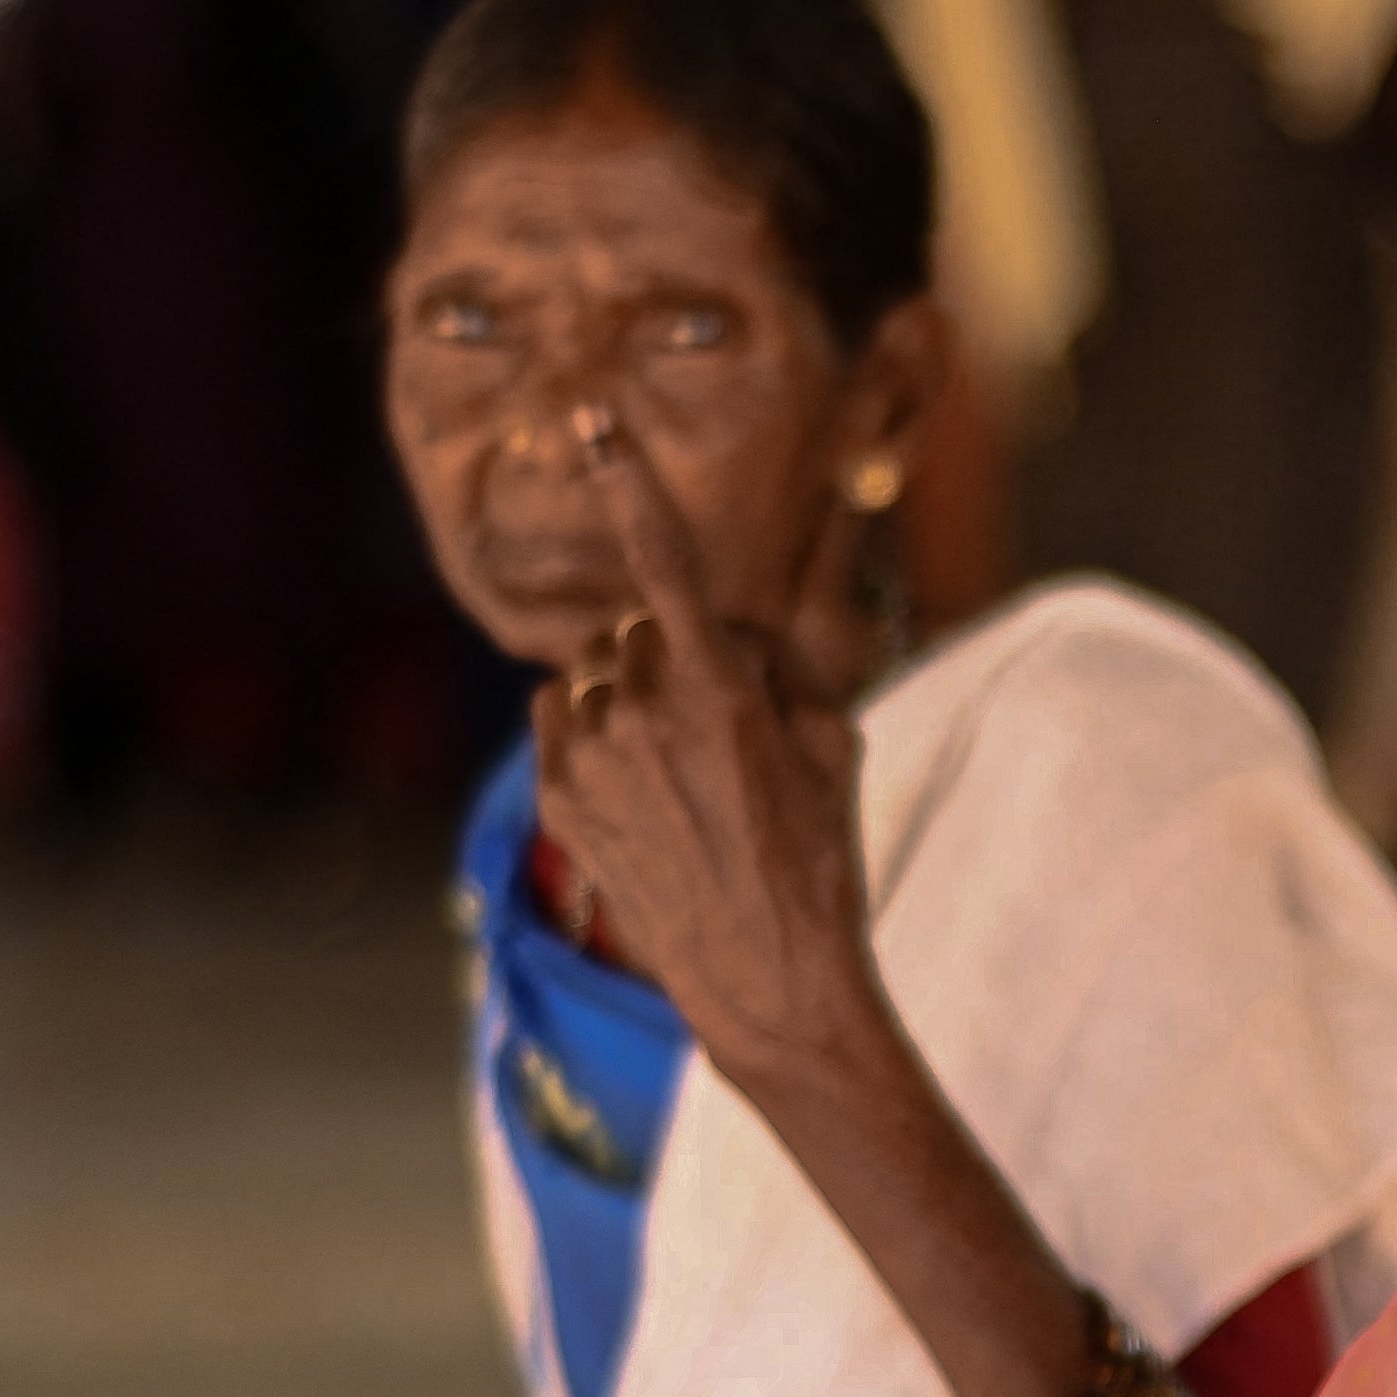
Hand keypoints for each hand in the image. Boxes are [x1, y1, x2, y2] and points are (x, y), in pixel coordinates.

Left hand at [532, 408, 881, 1081]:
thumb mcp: (835, 744)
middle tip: (724, 729)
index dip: (629, 482)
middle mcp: (644, 712)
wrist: (767, 977)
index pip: (666, 562)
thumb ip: (781, 662)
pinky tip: (640, 784)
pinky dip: (594, 728)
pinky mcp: (561, 798)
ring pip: (597, 673)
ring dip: (633, 696)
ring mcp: (593, 758)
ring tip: (683, 773)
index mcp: (721, 690)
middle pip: (639, 628)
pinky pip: (561, 717)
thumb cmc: (818, 857)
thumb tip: (732, 629)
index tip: (593, 419)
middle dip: (674, 652)